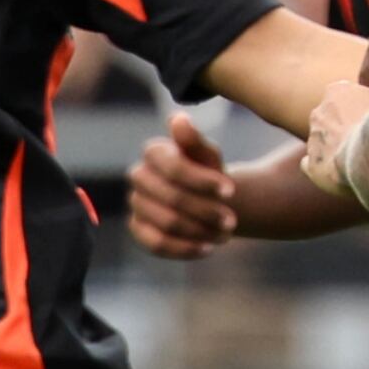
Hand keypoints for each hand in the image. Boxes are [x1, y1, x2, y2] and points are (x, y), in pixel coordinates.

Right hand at [126, 114, 237, 258]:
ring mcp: (136, 204)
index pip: (174, 168)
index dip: (203, 181)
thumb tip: (179, 119)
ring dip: (200, 231)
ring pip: (167, 223)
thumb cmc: (210, 172)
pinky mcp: (138, 229)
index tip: (232, 191)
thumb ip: (195, 140)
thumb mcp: (209, 156)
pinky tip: (208, 249)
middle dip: (206, 211)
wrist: (208, 199)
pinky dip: (185, 249)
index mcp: (154, 152)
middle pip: (172, 199)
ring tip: (224, 235)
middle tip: (231, 220)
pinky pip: (157, 244)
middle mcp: (138, 176)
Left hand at [302, 80, 368, 195]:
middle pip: (332, 119)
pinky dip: (324, 170)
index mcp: (338, 91)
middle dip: (346, 129)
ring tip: (362, 161)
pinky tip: (340, 175)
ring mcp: (313, 139)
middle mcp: (319, 112)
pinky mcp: (312, 166)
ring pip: (323, 143)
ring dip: (337, 150)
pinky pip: (312, 166)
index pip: (346, 96)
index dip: (361, 110)